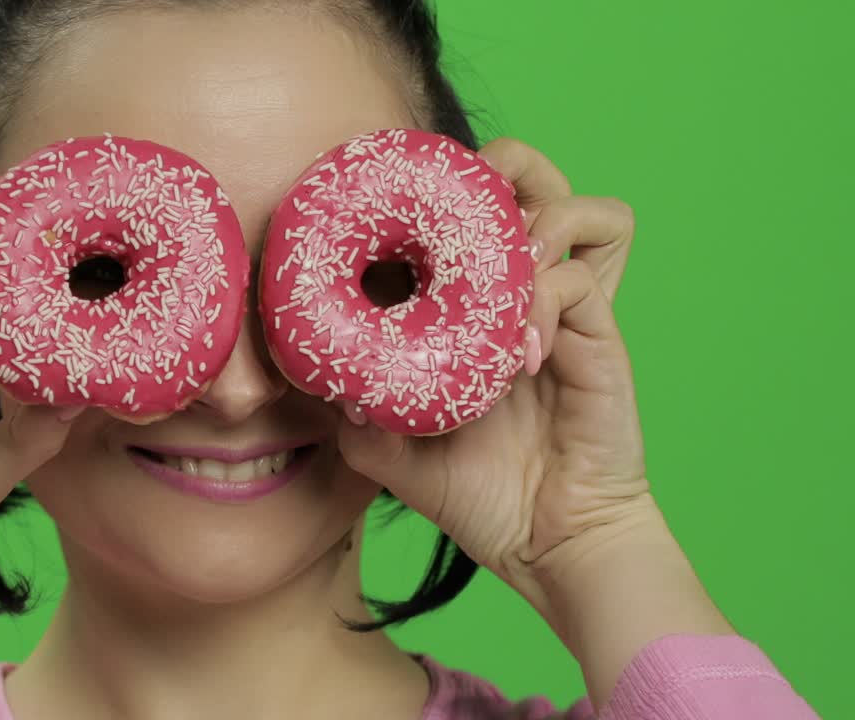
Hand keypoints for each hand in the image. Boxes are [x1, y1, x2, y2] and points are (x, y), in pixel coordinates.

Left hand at [337, 137, 650, 606]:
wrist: (546, 547)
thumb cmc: (479, 495)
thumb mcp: (393, 455)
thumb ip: (355, 418)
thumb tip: (311, 382)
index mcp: (476, 306)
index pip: (461, 214)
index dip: (428, 195)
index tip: (378, 214)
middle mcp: (525, 294)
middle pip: (533, 179)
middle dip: (499, 167)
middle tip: (454, 206)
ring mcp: (566, 313)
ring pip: (579, 210)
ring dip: (536, 217)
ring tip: (498, 269)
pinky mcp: (599, 341)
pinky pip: (578, 282)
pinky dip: (542, 297)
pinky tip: (518, 353)